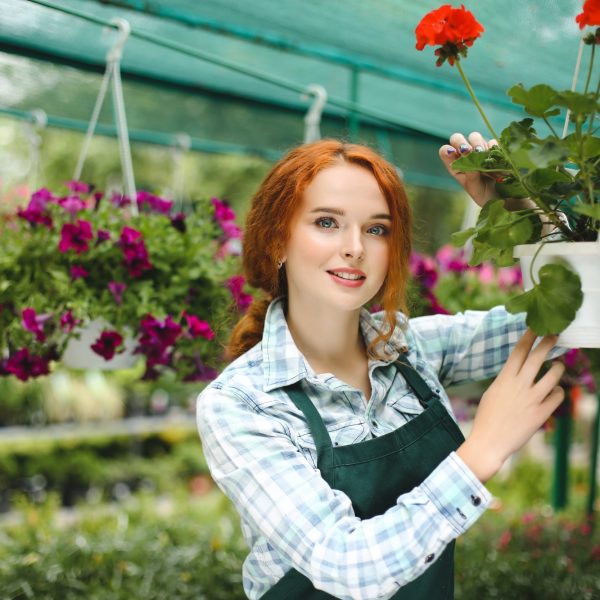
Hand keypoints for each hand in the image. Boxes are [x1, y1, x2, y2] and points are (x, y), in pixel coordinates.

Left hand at [439, 131, 497, 206]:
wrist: (502, 197)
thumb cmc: (483, 194)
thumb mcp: (474, 188)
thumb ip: (470, 173)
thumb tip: (469, 155)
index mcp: (455, 165)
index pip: (445, 151)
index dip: (447, 150)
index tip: (453, 153)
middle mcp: (465, 155)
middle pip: (457, 138)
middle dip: (461, 142)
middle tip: (468, 150)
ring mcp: (479, 150)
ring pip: (474, 136)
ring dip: (477, 143)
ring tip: (482, 153)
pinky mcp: (494, 149)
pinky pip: (492, 142)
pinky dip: (493, 148)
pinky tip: (495, 159)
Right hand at [457, 330, 564, 482]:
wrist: (489, 442)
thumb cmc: (487, 417)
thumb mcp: (492, 393)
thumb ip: (506, 380)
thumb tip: (518, 371)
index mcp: (504, 379)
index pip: (518, 352)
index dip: (528, 338)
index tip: (535, 328)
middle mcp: (519, 386)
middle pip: (537, 358)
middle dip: (547, 343)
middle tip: (555, 335)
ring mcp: (531, 400)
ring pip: (553, 376)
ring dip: (558, 368)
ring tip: (558, 366)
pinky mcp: (541, 414)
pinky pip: (557, 397)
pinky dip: (558, 392)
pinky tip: (554, 392)